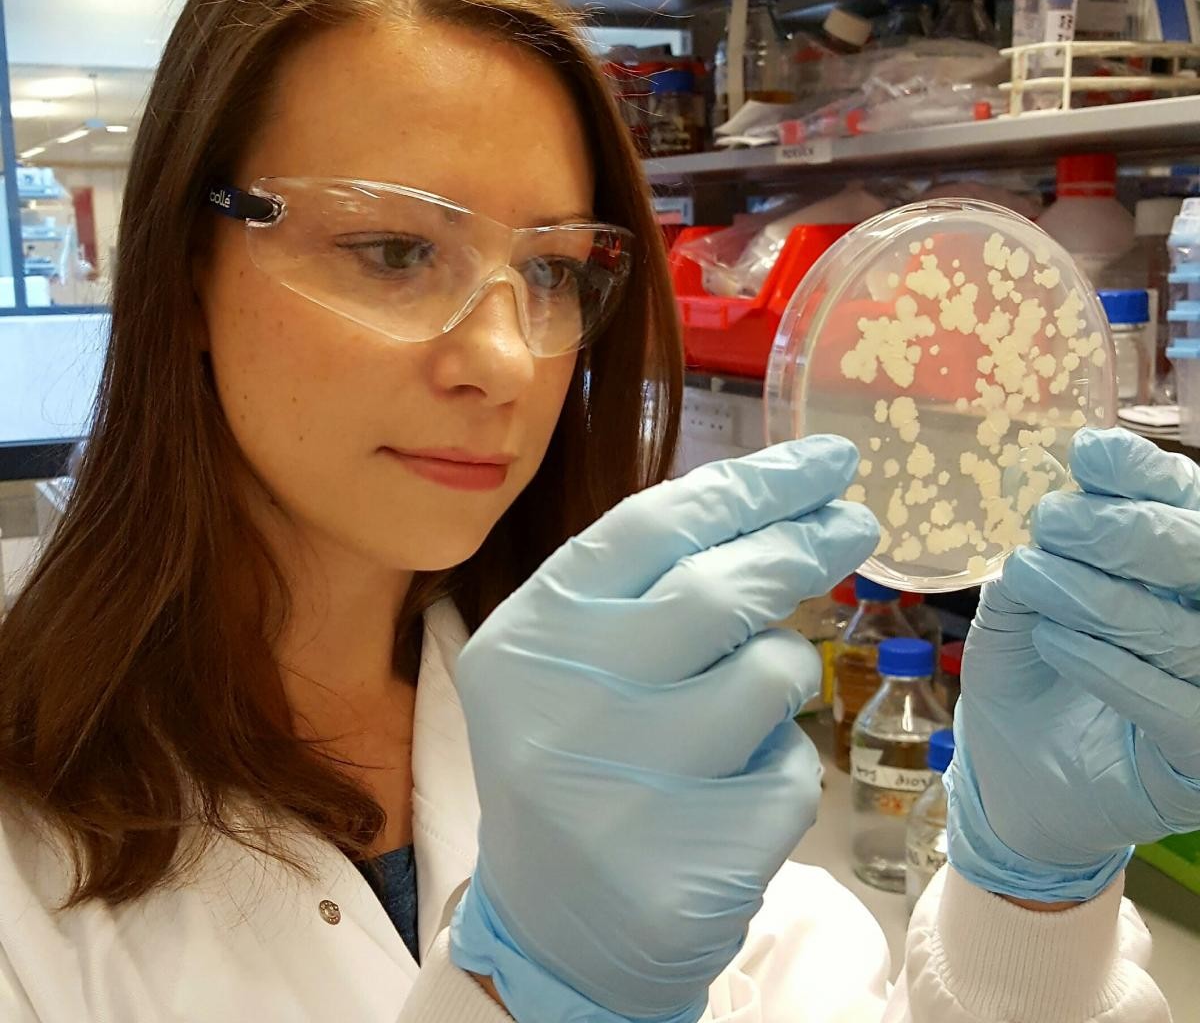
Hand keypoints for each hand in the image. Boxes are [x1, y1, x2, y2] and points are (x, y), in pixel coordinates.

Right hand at [450, 437, 878, 1022]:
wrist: (557, 927)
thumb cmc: (580, 757)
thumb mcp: (578, 657)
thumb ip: (649, 587)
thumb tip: (780, 507)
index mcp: (531, 636)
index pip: (653, 527)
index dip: (751, 484)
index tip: (823, 461)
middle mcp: (563, 703)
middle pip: (720, 588)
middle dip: (803, 543)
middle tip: (856, 523)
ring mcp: (622, 789)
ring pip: (772, 675)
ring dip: (781, 674)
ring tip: (739, 708)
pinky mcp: (687, 867)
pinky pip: (791, 770)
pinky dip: (779, 766)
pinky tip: (726, 797)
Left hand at [947, 428, 1199, 901]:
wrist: (1009, 770)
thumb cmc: (1026, 670)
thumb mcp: (1021, 599)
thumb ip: (1048, 550)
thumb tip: (1069, 491)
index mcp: (1175, 572)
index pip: (1186, 508)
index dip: (1147, 477)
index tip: (1091, 456)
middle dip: (1126, 531)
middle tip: (1054, 521)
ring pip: (1188, 632)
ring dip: (1103, 597)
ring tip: (1033, 576)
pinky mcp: (1197, 757)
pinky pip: (1177, 706)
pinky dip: (1111, 667)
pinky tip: (1054, 641)